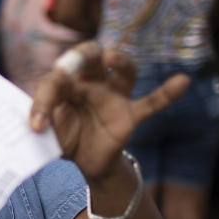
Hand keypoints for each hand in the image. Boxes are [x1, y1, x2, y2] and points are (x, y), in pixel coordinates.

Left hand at [29, 41, 188, 180]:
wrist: (84, 163)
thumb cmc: (64, 137)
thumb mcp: (49, 130)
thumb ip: (45, 121)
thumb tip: (37, 125)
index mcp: (67, 83)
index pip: (55, 80)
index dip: (44, 101)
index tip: (37, 125)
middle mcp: (92, 83)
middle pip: (91, 55)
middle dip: (80, 55)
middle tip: (66, 67)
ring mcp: (113, 97)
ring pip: (124, 71)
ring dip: (121, 61)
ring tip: (112, 57)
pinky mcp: (130, 116)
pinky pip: (151, 103)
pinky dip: (166, 93)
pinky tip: (182, 81)